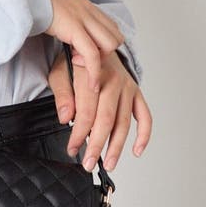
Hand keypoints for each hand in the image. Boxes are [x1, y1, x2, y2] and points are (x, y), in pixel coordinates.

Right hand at [35, 0, 126, 90]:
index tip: (89, 52)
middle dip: (106, 54)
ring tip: (79, 62)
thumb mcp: (60, 6)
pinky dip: (95, 72)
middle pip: (116, 37)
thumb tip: (66, 28)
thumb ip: (69, 17)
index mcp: (87, 6)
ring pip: (110, 45)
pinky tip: (90, 83)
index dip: (105, 44)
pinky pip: (93, 54)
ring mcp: (84, 19)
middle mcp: (90, 11)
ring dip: (100, 60)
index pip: (112, 28)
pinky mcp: (74, 28)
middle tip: (84, 58)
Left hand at [46, 44, 152, 172]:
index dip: (79, 134)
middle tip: (89, 163)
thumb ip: (62, 94)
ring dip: (117, 146)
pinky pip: (145, 116)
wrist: (97, 43)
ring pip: (124, 122)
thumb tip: (67, 119)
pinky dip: (144, 134)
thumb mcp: (60, 71)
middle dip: (97, 145)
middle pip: (106, 119)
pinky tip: (136, 150)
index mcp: (92, 74)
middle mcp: (114, 80)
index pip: (86, 112)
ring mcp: (128, 87)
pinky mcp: (137, 92)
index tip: (72, 149)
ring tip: (109, 164)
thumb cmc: (76, 61)